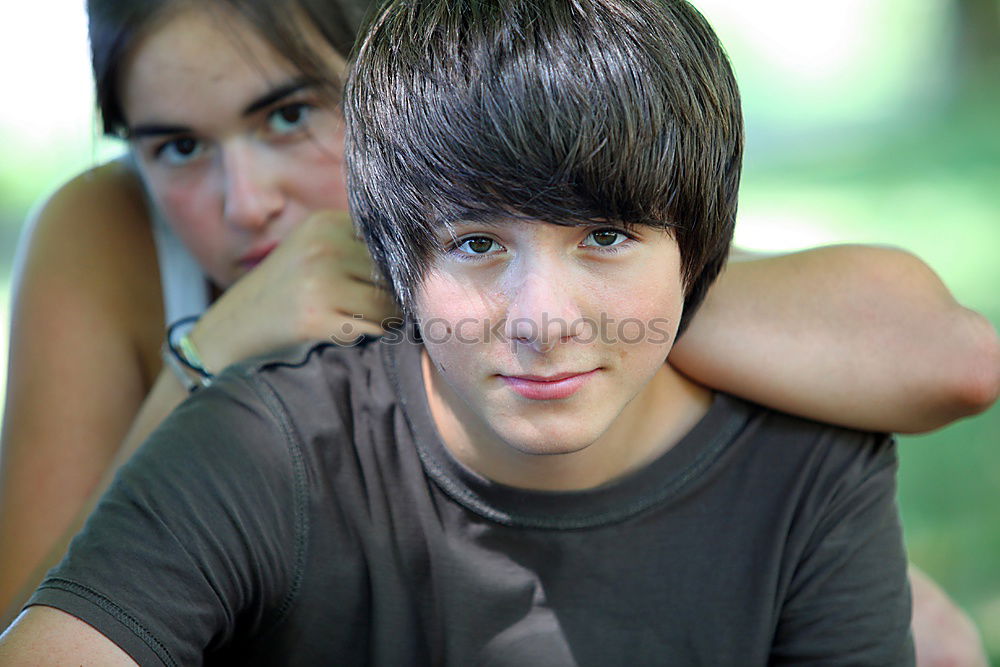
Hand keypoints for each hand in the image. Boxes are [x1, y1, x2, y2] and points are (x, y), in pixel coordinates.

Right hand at [189, 211, 398, 371]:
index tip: (400, 287)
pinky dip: (374, 340)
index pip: (390, 245)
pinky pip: (372, 331)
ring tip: (371, 328)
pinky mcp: (316, 319)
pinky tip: (358, 342)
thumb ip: (357, 247)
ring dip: (388, 323)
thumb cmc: (283, 294)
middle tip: (391, 316)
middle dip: (397, 299)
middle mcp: (324, 247)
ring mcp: (319, 282)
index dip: (400, 271)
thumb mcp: (313, 252)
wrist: (230, 331)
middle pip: (393, 276)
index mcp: (327, 224)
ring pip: (388, 306)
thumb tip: (428, 257)